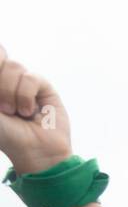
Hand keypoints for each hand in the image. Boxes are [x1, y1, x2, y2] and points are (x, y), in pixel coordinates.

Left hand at [0, 47, 71, 174]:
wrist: (33, 152)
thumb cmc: (6, 135)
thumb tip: (1, 56)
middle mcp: (7, 79)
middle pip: (1, 55)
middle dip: (0, 83)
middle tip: (1, 107)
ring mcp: (25, 82)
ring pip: (14, 66)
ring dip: (10, 92)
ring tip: (14, 112)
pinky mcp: (44, 87)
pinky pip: (31, 78)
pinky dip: (25, 95)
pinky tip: (28, 112)